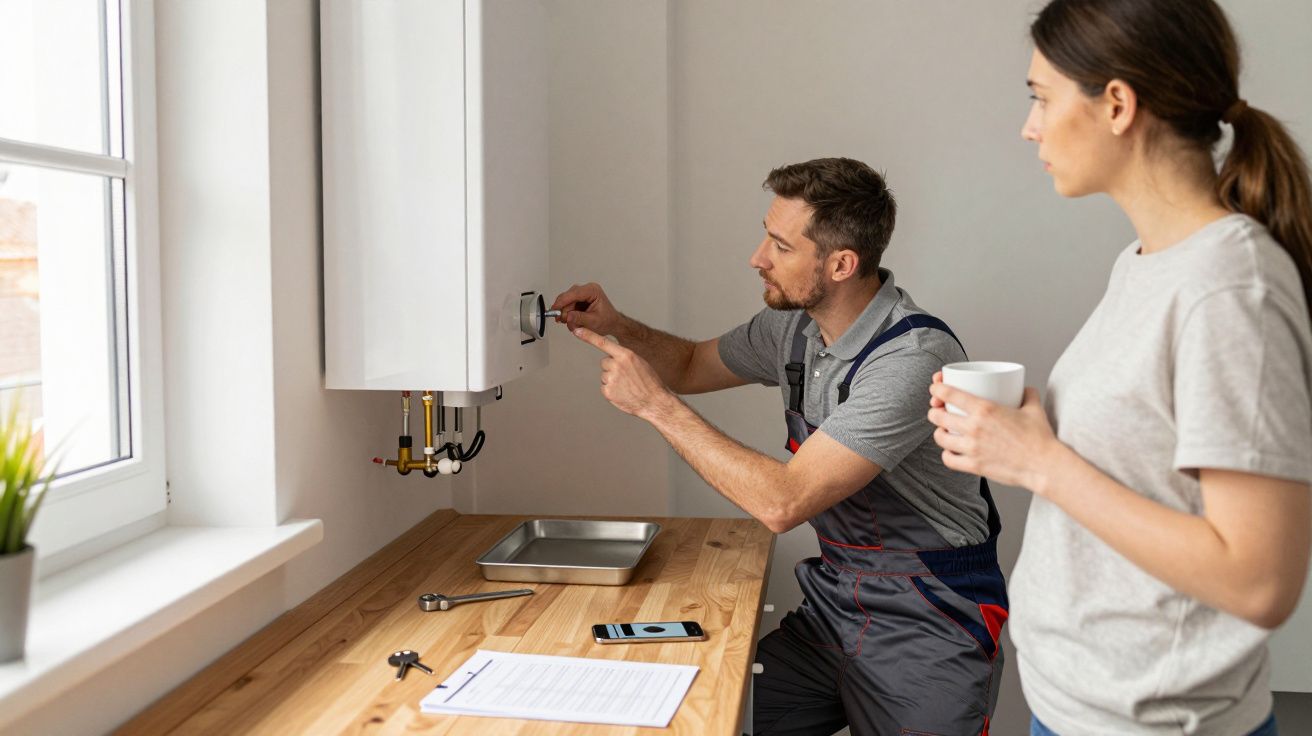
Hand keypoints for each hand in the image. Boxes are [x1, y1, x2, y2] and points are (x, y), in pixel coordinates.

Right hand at [552, 283, 620, 334]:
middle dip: (564, 310)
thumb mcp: (593, 321)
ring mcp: (583, 294)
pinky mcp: (579, 300)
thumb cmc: (607, 320)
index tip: (554, 309)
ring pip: (566, 301)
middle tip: (564, 321)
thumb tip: (568, 316)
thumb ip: (580, 318)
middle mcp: (587, 290)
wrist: (612, 324)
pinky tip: (572, 320)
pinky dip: (568, 313)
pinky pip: (568, 305)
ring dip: (566, 313)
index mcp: (593, 291)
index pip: (574, 293)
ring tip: (572, 323)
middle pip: (568, 297)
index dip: (562, 301)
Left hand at [572, 327, 673, 419]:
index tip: (577, 330)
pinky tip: (623, 393)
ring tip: (627, 386)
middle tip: (626, 376)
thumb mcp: (639, 362)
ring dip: (613, 380)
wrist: (654, 401)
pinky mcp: (607, 392)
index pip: (603, 342)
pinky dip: (612, 390)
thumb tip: (610, 358)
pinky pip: (605, 387)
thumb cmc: (649, 381)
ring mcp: (611, 379)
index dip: (588, 336)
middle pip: (604, 362)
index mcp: (625, 355)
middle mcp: (616, 365)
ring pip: (605, 375)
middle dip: (612, 368)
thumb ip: (624, 357)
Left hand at [927, 372, 1063, 494]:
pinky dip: (946, 454)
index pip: (949, 394)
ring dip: (938, 432)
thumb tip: (1024, 388)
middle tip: (937, 411)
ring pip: (940, 438)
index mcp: (985, 409)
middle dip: (934, 411)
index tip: (935, 389)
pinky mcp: (974, 466)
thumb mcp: (1034, 408)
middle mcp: (974, 427)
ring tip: (943, 431)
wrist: (1045, 465)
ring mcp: (972, 448)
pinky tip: (950, 451)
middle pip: (938, 416)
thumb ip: (1027, 394)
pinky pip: (949, 460)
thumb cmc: (1040, 438)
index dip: (937, 389)